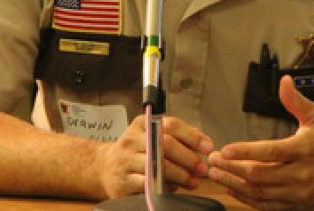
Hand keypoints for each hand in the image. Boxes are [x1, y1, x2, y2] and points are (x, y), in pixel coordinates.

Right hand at [95, 114, 213, 198]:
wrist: (105, 167)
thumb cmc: (137, 151)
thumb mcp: (152, 137)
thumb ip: (178, 136)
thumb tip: (204, 141)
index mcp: (142, 124)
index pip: (170, 124)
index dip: (192, 136)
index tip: (208, 147)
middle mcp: (131, 139)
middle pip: (166, 145)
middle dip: (188, 158)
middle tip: (202, 169)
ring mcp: (125, 161)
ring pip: (158, 167)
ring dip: (180, 176)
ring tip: (193, 181)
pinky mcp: (122, 182)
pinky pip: (148, 185)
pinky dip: (164, 188)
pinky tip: (173, 189)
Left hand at [207, 75, 313, 209]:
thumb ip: (296, 101)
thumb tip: (284, 81)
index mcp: (305, 149)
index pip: (270, 152)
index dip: (244, 151)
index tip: (224, 149)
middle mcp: (302, 174)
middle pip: (260, 175)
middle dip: (232, 169)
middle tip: (212, 162)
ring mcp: (302, 194)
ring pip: (262, 193)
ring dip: (236, 185)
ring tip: (217, 175)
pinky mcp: (302, 206)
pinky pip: (270, 207)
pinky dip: (249, 199)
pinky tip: (234, 189)